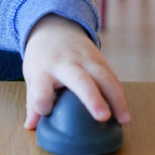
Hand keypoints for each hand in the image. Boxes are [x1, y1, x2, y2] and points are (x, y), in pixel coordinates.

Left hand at [22, 14, 130, 129]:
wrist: (54, 28)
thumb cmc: (42, 59)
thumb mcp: (31, 76)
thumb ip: (33, 101)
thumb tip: (30, 126)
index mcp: (42, 70)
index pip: (40, 91)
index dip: (43, 105)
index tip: (47, 113)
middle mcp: (65, 63)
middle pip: (79, 79)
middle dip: (91, 98)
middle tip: (102, 117)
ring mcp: (85, 59)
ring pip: (104, 77)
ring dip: (116, 98)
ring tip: (124, 119)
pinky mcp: (100, 58)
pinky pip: (112, 76)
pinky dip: (120, 94)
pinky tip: (123, 111)